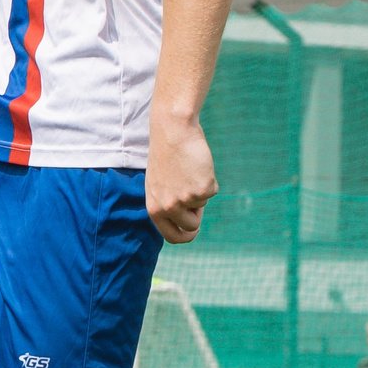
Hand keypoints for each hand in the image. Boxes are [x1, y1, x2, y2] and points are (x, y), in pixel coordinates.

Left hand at [145, 114, 217, 244]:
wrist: (173, 131)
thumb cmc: (166, 154)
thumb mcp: (158, 184)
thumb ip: (166, 203)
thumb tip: (185, 221)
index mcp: (154, 208)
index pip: (171, 236)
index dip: (185, 237)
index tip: (194, 232)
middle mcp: (168, 208)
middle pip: (191, 225)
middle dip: (197, 213)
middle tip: (192, 190)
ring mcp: (185, 200)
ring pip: (203, 204)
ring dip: (201, 190)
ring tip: (189, 170)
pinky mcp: (202, 190)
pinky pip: (213, 191)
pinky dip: (209, 178)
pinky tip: (198, 164)